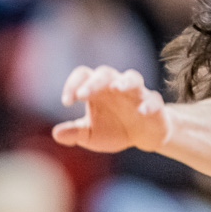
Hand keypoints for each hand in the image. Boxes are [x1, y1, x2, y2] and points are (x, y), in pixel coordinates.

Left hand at [52, 65, 168, 154]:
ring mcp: (137, 94)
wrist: (143, 138)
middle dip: (94, 82)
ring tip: (116, 88)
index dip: (72, 84)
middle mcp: (116, 86)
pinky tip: (141, 112)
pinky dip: (148, 104)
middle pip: (105, 73)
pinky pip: (153, 100)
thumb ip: (75, 132)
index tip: (66, 102)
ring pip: (132, 78)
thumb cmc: (114, 130)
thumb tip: (56, 134)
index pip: (83, 76)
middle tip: (82, 95)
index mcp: (98, 90)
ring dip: (124, 82)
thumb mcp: (91, 135)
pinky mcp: (154, 106)